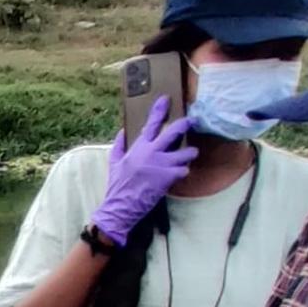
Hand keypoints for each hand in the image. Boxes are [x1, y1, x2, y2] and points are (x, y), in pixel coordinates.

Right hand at [93, 99, 197, 246]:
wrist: (120, 207)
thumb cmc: (117, 186)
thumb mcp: (114, 163)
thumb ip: (119, 145)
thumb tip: (123, 131)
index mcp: (138, 147)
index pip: (150, 124)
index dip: (159, 110)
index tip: (166, 100)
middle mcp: (150, 152)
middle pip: (173, 132)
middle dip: (185, 124)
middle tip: (193, 121)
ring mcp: (160, 164)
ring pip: (185, 152)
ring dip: (190, 153)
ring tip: (190, 154)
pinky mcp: (167, 177)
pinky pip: (184, 170)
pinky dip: (183, 171)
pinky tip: (180, 174)